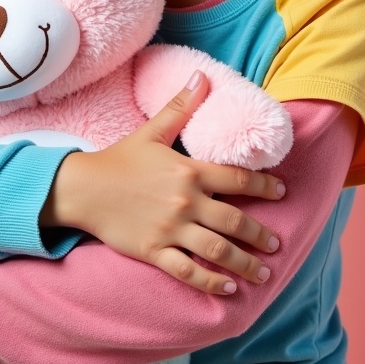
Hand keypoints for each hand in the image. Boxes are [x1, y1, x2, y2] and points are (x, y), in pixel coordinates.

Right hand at [41, 71, 285, 294]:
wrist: (82, 188)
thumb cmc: (119, 159)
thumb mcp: (152, 130)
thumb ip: (181, 106)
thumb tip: (202, 76)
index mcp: (188, 171)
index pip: (237, 179)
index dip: (264, 186)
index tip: (282, 192)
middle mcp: (185, 202)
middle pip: (234, 220)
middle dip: (260, 234)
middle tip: (276, 244)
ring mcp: (170, 229)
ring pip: (217, 250)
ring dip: (244, 263)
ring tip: (263, 271)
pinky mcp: (154, 251)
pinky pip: (188, 270)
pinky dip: (210, 281)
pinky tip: (228, 287)